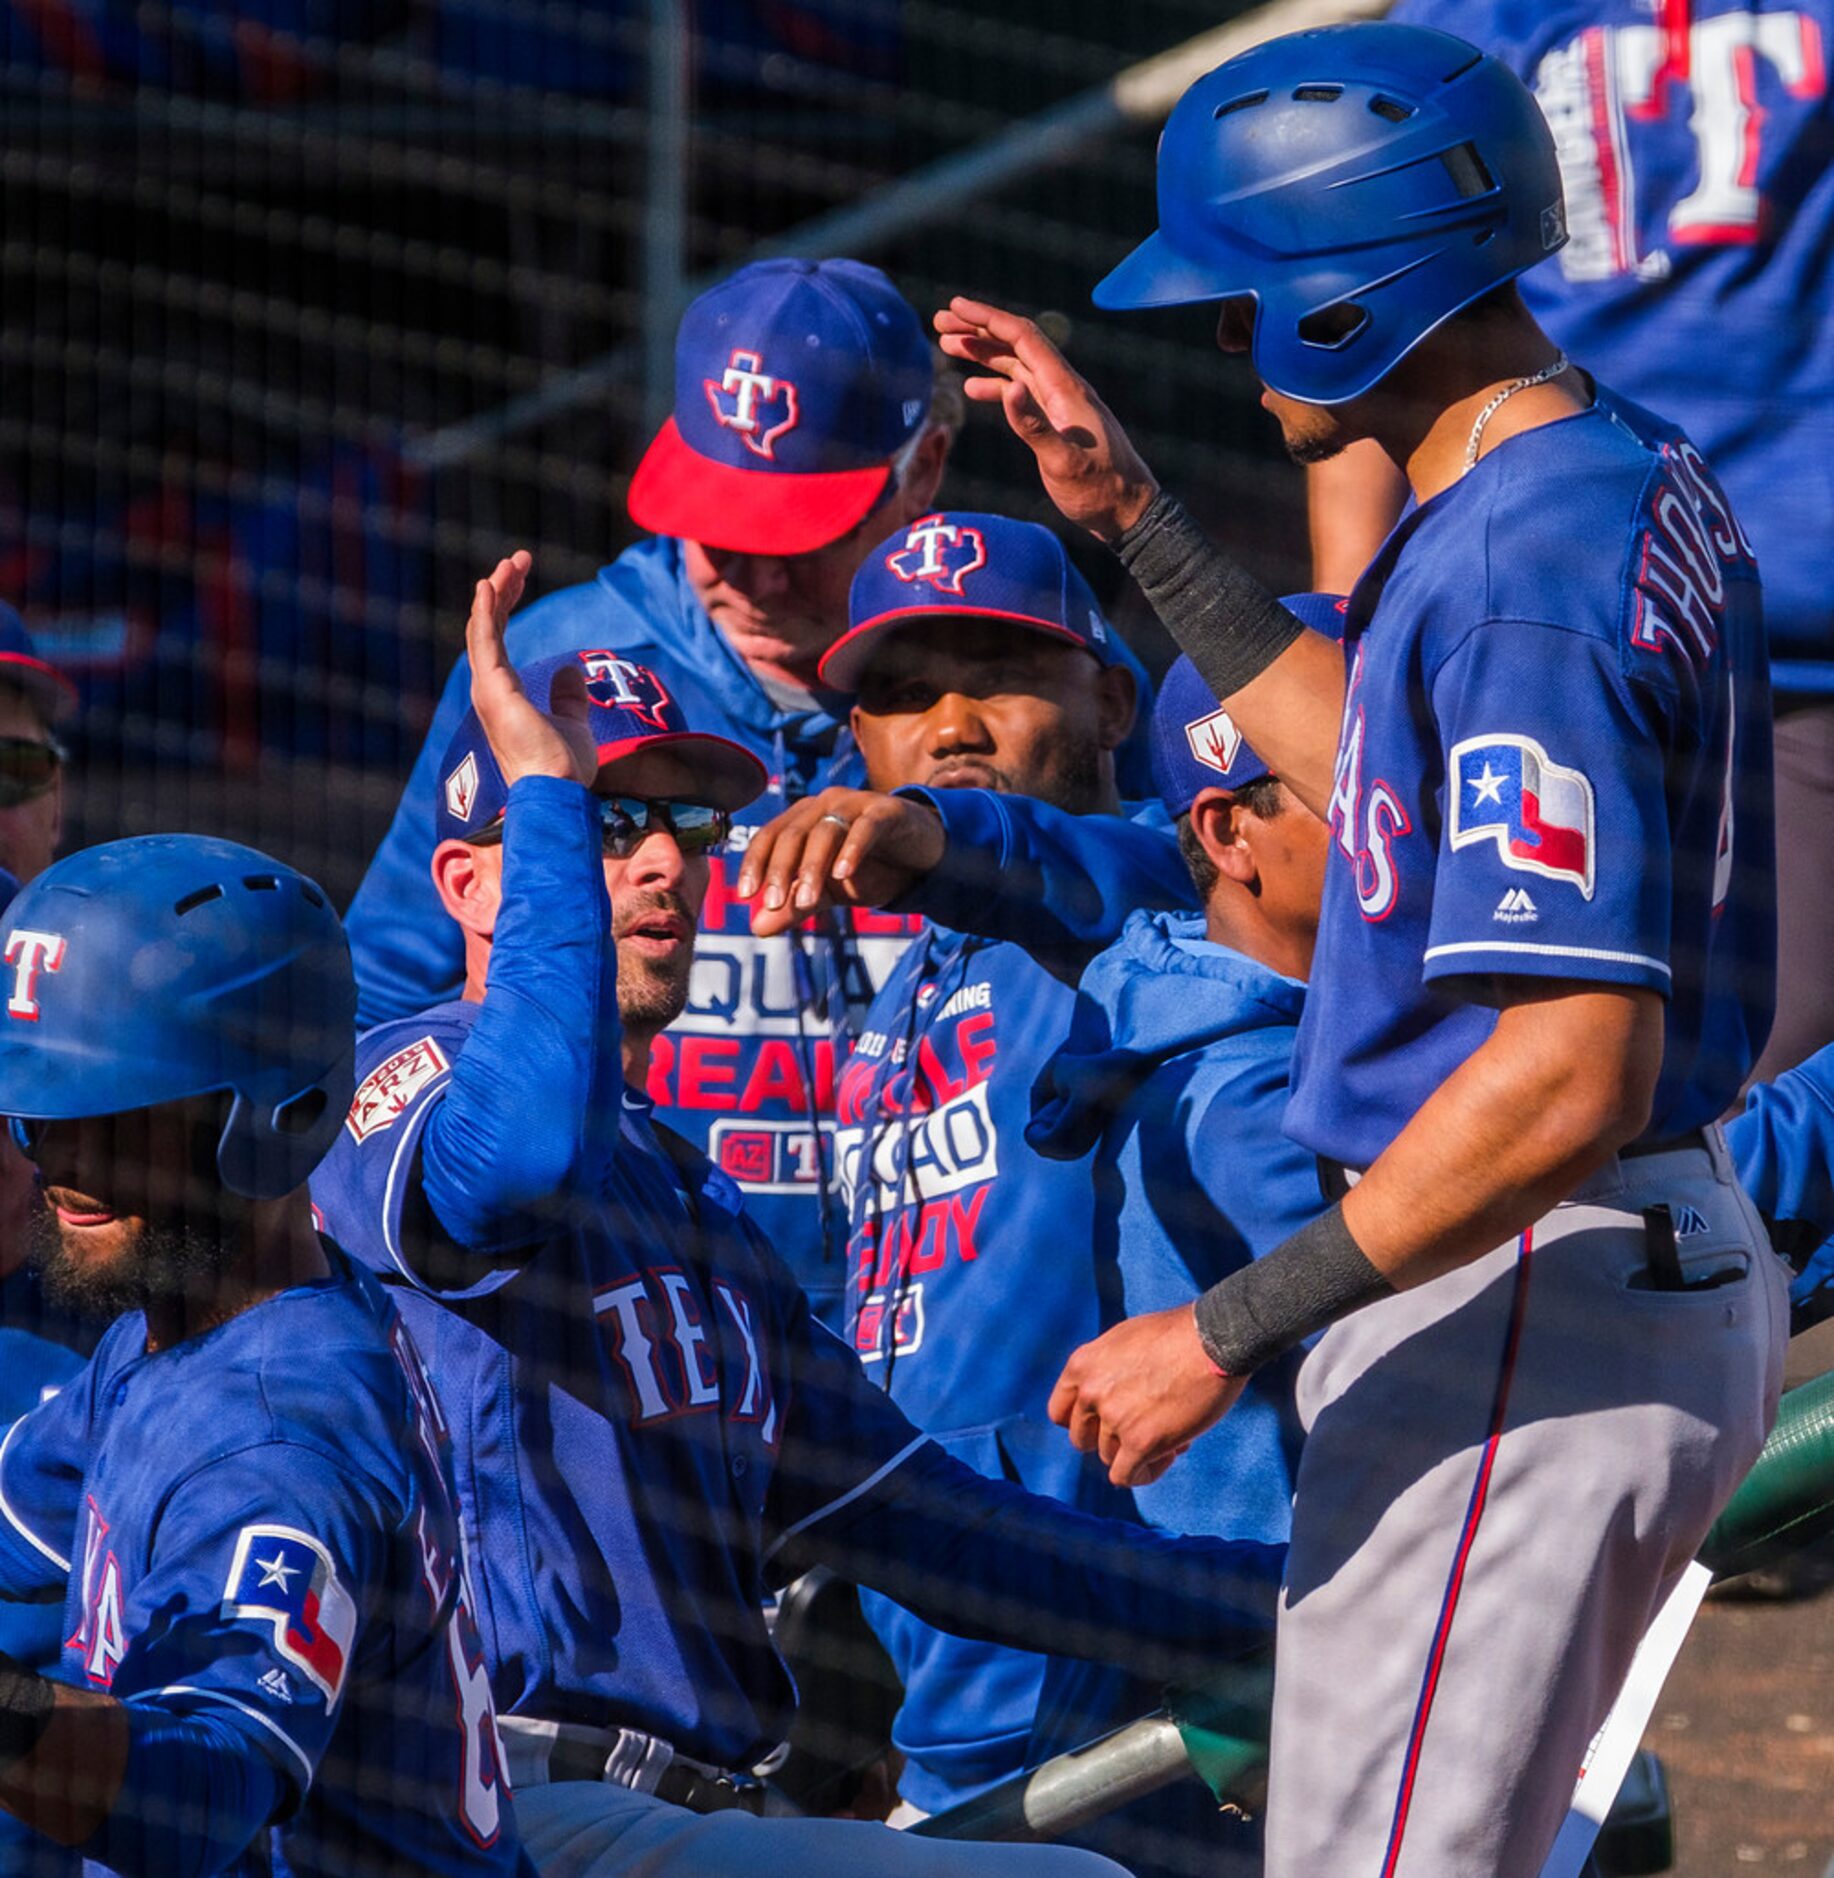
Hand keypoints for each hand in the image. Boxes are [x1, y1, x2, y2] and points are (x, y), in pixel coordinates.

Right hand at [465, 552, 596, 788]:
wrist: (556, 790)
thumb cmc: (562, 767)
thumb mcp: (572, 722)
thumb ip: (568, 697)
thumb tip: (569, 669)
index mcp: (504, 694)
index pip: (499, 638)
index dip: (508, 603)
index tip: (520, 575)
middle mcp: (489, 688)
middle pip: (488, 626)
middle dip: (503, 590)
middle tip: (518, 559)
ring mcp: (487, 688)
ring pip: (484, 628)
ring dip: (496, 592)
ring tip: (511, 563)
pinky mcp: (492, 688)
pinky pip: (485, 641)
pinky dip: (486, 611)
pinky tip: (490, 585)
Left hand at [738, 789, 945, 935]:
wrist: (922, 858)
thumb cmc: (871, 868)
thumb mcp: (829, 891)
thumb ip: (795, 906)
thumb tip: (757, 928)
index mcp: (804, 818)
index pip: (769, 836)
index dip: (754, 864)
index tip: (746, 896)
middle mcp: (825, 804)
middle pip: (792, 834)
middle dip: (780, 871)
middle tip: (773, 904)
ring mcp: (856, 803)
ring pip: (825, 832)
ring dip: (813, 867)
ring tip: (809, 901)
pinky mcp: (888, 810)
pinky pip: (866, 827)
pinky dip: (852, 850)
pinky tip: (843, 874)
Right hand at [934, 297, 1159, 540]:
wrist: (1127, 511)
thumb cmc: (1099, 490)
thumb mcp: (1064, 463)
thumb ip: (1034, 426)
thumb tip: (1008, 389)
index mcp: (1065, 389)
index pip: (1023, 339)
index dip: (988, 319)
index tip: (955, 305)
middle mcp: (1063, 388)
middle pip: (1017, 344)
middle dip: (979, 329)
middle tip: (940, 321)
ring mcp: (1060, 404)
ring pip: (1016, 365)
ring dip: (983, 353)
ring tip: (948, 344)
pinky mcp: (1057, 421)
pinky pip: (1022, 392)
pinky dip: (996, 385)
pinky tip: (972, 388)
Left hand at [1049, 1304, 1245, 1488]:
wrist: (1213, 1339)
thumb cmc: (1178, 1335)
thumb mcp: (1124, 1340)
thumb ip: (1105, 1370)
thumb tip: (1106, 1403)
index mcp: (1082, 1365)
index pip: (1059, 1413)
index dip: (1084, 1421)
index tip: (1106, 1421)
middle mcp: (1091, 1393)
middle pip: (1082, 1440)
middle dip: (1109, 1438)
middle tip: (1143, 1426)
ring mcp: (1113, 1418)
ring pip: (1109, 1458)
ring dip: (1137, 1452)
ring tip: (1170, 1432)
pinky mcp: (1140, 1441)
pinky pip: (1126, 1476)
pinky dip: (1145, 1472)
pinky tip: (1170, 1452)